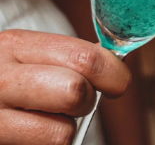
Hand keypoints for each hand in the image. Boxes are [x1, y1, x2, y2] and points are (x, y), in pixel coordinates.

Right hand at [0, 29, 130, 144]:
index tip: (117, 82)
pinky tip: (28, 135)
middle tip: (76, 103)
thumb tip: (117, 68)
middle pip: (75, 92)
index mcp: (14, 45)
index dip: (113, 73)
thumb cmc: (7, 80)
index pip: (84, 57)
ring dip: (63, 131)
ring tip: (44, 121)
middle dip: (87, 101)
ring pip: (61, 133)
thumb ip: (67, 57)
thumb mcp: (26, 56)